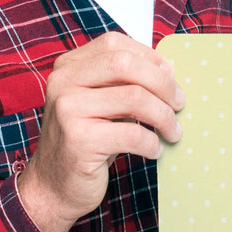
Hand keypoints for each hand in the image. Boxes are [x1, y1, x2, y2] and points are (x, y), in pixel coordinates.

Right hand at [18, 32, 184, 231]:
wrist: (52, 187)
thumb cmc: (85, 141)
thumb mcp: (101, 103)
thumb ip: (125, 82)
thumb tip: (168, 69)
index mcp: (68, 67)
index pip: (115, 44)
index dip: (149, 57)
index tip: (170, 77)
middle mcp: (63, 82)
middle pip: (126, 64)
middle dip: (162, 83)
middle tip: (179, 103)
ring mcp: (68, 110)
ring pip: (135, 98)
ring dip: (164, 116)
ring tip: (173, 131)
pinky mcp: (79, 141)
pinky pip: (132, 133)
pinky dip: (152, 142)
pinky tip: (155, 150)